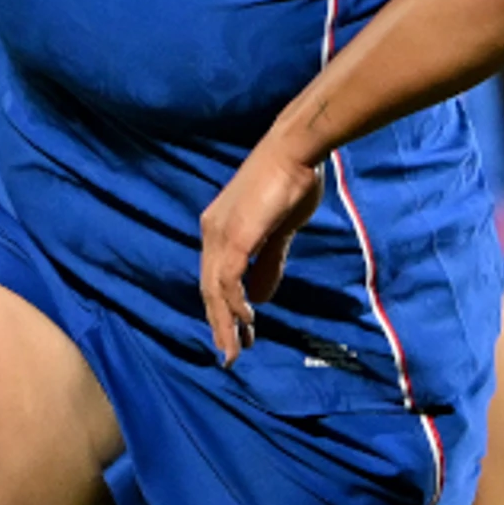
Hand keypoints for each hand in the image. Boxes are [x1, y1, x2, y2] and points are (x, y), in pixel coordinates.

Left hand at [199, 145, 324, 362]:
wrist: (295, 150)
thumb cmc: (292, 182)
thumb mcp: (280, 233)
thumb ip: (268, 264)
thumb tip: (258, 300)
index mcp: (219, 229)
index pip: (215, 279)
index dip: (223, 310)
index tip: (238, 335)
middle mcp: (212, 232)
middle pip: (208, 289)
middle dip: (220, 325)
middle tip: (231, 354)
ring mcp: (220, 234)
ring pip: (214, 289)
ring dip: (225, 323)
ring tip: (235, 349)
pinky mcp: (234, 236)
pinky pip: (227, 279)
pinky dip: (234, 303)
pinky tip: (246, 322)